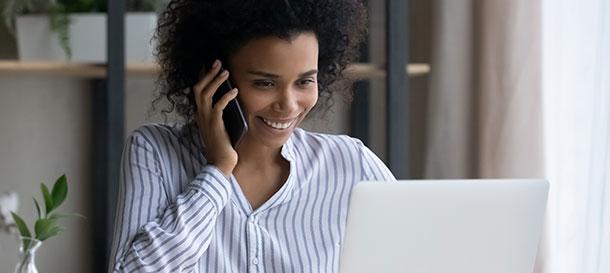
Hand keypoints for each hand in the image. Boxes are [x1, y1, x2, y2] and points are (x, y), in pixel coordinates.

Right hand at [193, 60, 238, 176]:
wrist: (220, 164)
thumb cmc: (223, 146)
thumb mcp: (221, 126)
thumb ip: (222, 114)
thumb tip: (232, 98)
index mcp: (201, 115)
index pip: (198, 91)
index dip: (202, 77)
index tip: (208, 64)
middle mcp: (200, 115)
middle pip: (199, 88)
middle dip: (208, 73)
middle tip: (217, 62)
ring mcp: (206, 120)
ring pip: (206, 94)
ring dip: (216, 81)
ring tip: (226, 71)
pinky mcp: (215, 125)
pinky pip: (218, 106)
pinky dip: (226, 96)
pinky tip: (234, 91)